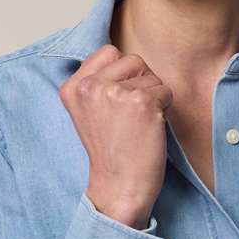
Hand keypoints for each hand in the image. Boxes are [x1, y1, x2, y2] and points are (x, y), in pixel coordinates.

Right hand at [59, 44, 172, 228]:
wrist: (119, 186)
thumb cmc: (111, 153)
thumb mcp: (90, 112)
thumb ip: (98, 82)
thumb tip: (124, 57)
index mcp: (73, 87)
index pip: (109, 51)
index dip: (123, 75)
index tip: (118, 104)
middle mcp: (90, 86)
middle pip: (133, 60)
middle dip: (140, 84)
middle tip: (129, 118)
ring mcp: (114, 92)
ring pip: (152, 75)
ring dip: (153, 98)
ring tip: (137, 125)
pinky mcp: (140, 102)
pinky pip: (165, 91)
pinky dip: (164, 109)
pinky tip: (148, 130)